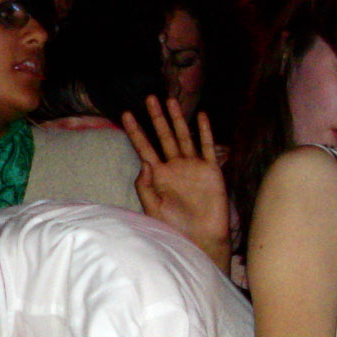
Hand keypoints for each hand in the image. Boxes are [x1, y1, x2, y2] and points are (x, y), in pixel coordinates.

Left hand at [121, 97, 229, 269]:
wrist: (201, 239)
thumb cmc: (174, 228)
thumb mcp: (153, 208)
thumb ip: (145, 187)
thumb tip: (142, 163)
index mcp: (158, 175)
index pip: (144, 147)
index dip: (135, 131)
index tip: (125, 114)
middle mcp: (175, 167)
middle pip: (163, 136)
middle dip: (156, 117)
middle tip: (149, 97)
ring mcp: (193, 167)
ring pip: (183, 136)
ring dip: (177, 119)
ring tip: (170, 100)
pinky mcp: (211, 170)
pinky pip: (207, 147)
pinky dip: (204, 131)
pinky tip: (201, 116)